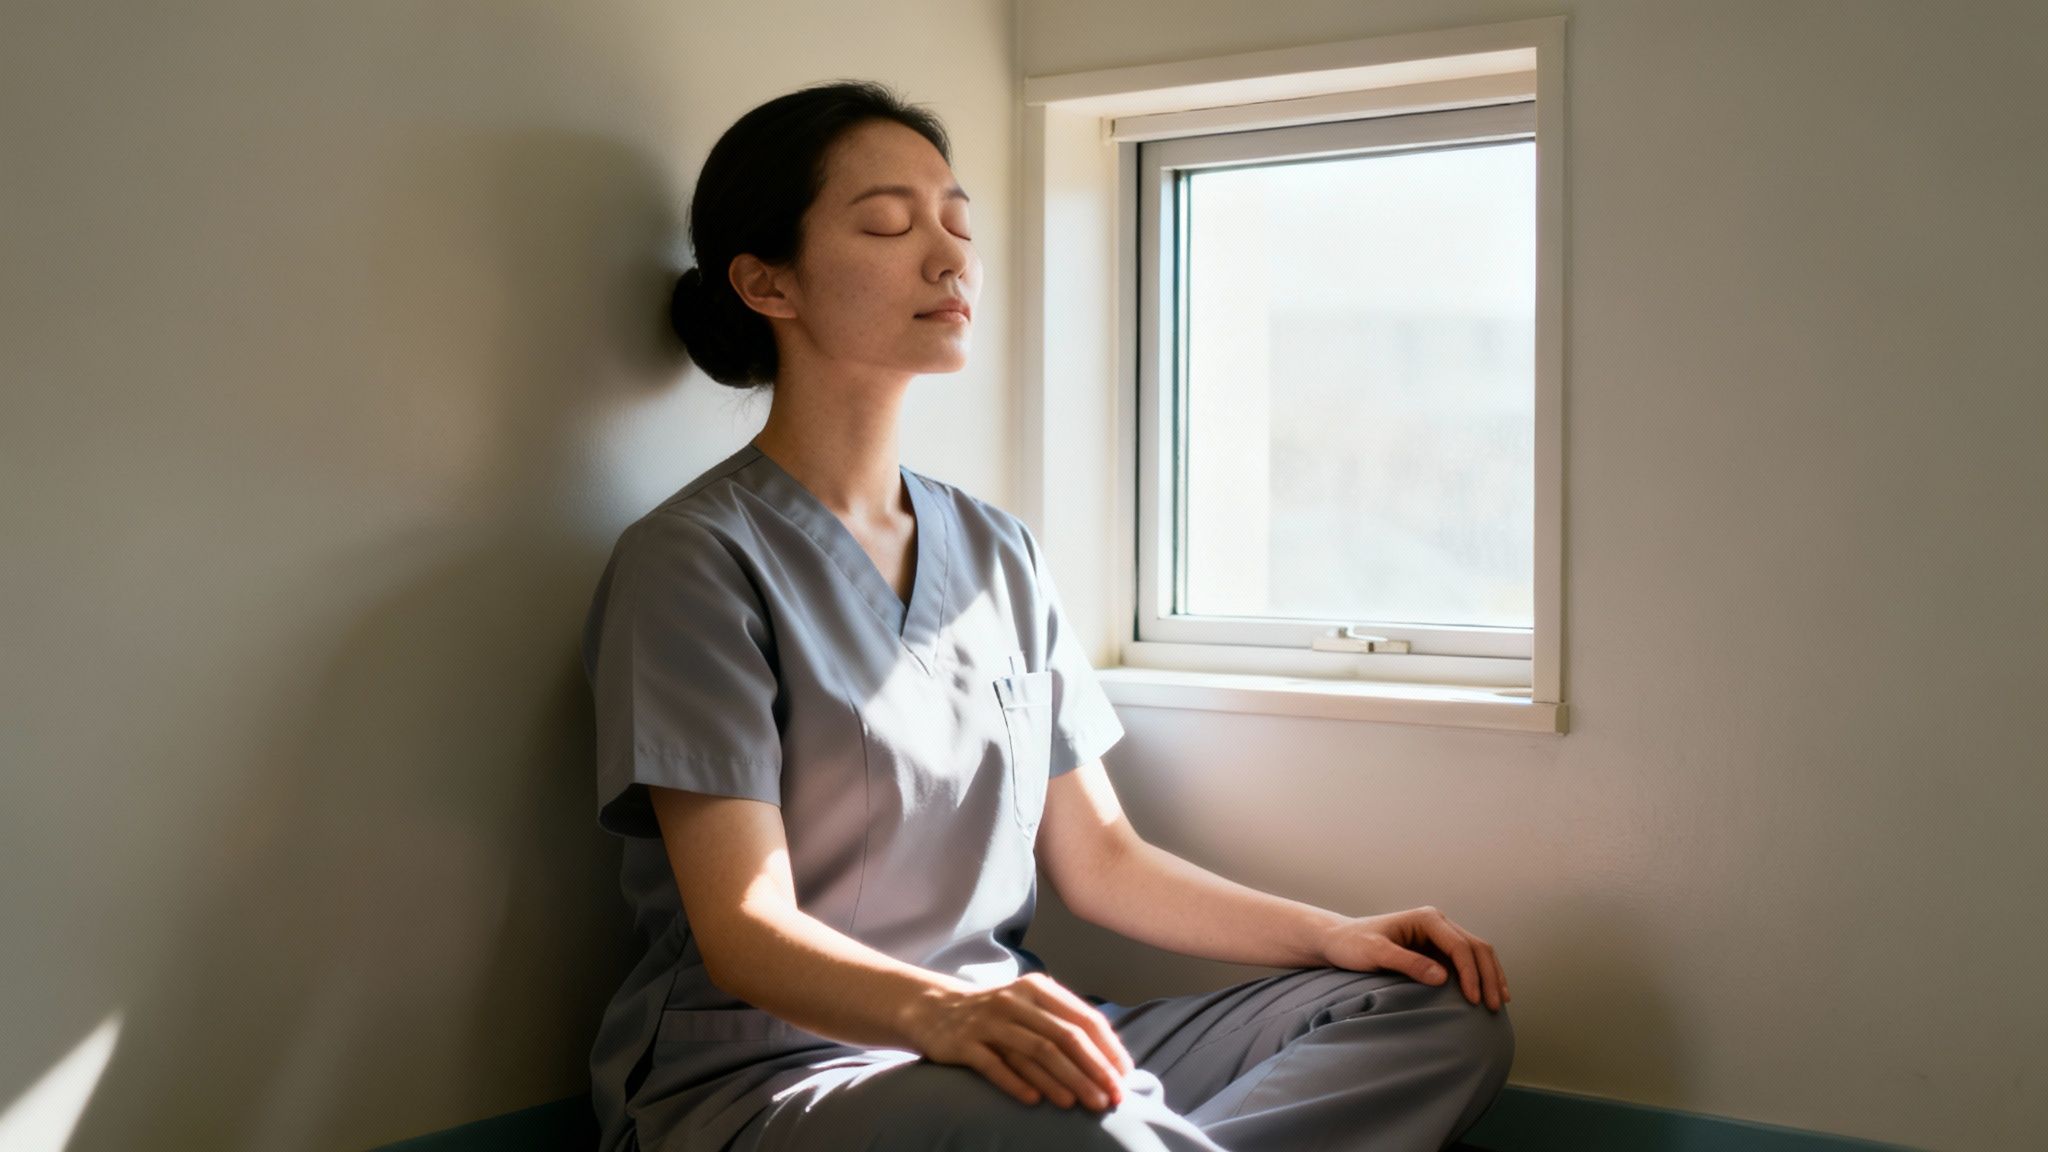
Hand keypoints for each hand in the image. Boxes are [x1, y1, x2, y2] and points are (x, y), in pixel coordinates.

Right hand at [905, 971, 1133, 1110]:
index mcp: (1037, 989)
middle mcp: (1015, 1002)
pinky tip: (1035, 1101)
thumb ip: (1062, 1023)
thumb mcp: (1028, 1006)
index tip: (1125, 1076)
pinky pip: (994, 1065)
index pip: (1083, 1018)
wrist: (933, 1007)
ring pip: (1034, 1052)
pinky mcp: (963, 1043)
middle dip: (1093, 1070)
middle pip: (1063, 1037)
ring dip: (1064, 1080)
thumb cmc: (995, 1014)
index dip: (1108, 1048)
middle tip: (1112, 1098)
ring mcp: (988, 1022)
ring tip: (1084, 1104)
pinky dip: (1016, 1082)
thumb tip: (1109, 1059)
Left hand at [1319, 906, 1510, 1011]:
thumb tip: (1443, 977)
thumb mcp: (1375, 954)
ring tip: (1500, 1003)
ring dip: (1491, 977)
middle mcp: (1438, 924)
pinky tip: (1488, 994)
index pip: (1459, 946)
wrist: (1338, 941)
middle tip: (1494, 1006)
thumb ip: (1407, 963)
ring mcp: (1440, 937)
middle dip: (1488, 976)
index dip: (1471, 973)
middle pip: (1476, 948)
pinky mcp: (1437, 951)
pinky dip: (1481, 977)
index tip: (1473, 1000)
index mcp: (1426, 919)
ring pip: (1477, 954)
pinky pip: (1466, 963)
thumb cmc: (1352, 945)